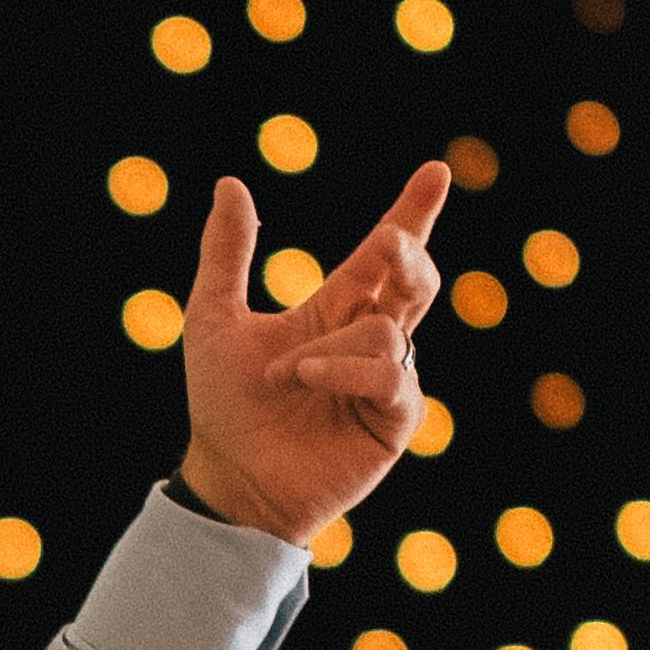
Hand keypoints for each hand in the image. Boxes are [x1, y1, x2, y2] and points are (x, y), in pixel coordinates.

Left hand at [174, 161, 447, 542]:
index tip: (435, 172)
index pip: (385, 253)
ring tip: (287, 375)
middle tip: (389, 244)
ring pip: (386, 331)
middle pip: (415, 280)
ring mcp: (386, 381)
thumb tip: (230, 183)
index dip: (412, 213)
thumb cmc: (223, 405)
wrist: (229, 477)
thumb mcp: (213, 317)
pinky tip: (309, 379)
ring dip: (329, 347)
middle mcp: (368, 340)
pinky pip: (391, 377)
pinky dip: (347, 371)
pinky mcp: (394, 421)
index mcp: (337, 308)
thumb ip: (226, 253)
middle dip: (408, 254)